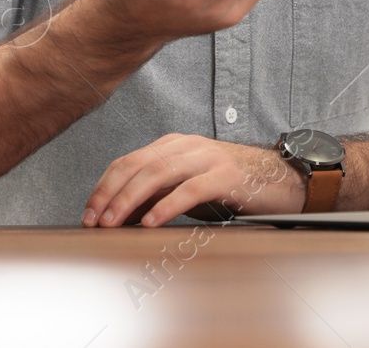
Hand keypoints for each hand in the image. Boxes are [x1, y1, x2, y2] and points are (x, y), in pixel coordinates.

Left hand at [82, 133, 305, 227]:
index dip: (104, 186)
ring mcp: (206, 157)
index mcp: (173, 145)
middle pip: (137, 165)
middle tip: (95, 221)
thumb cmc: (231, 186)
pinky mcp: (225, 176)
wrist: (279, 179)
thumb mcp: (188, 186)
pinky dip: (167, 205)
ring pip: (158, 174)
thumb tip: (121, 215)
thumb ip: (158, 193)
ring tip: (114, 223)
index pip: (128, 161)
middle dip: (110, 194)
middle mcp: (186, 146)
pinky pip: (190, 189)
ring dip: (130, 200)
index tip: (89, 212)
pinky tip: (152, 222)